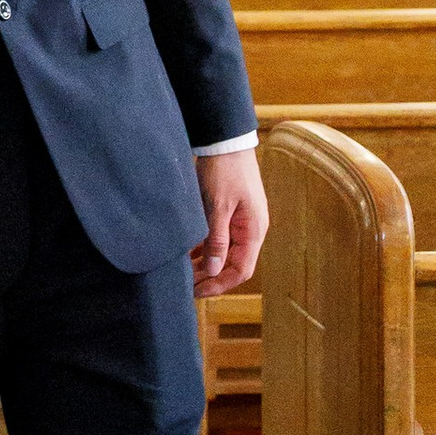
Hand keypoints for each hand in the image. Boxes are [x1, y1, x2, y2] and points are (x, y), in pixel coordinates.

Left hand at [192, 150, 267, 295]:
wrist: (226, 142)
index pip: (241, 270)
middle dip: (210, 277)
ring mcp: (241, 223)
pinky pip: (219, 240)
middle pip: (232, 265)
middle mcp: (250, 230)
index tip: (197, 292)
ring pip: (224, 253)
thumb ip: (216, 240)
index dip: (219, 285)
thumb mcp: (217, 207)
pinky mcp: (230, 215)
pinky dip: (204, 249)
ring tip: (182, 272)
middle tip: (184, 285)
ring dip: (205, 264)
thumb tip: (214, 270)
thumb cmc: (224, 171)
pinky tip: (186, 254)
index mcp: (253, 231)